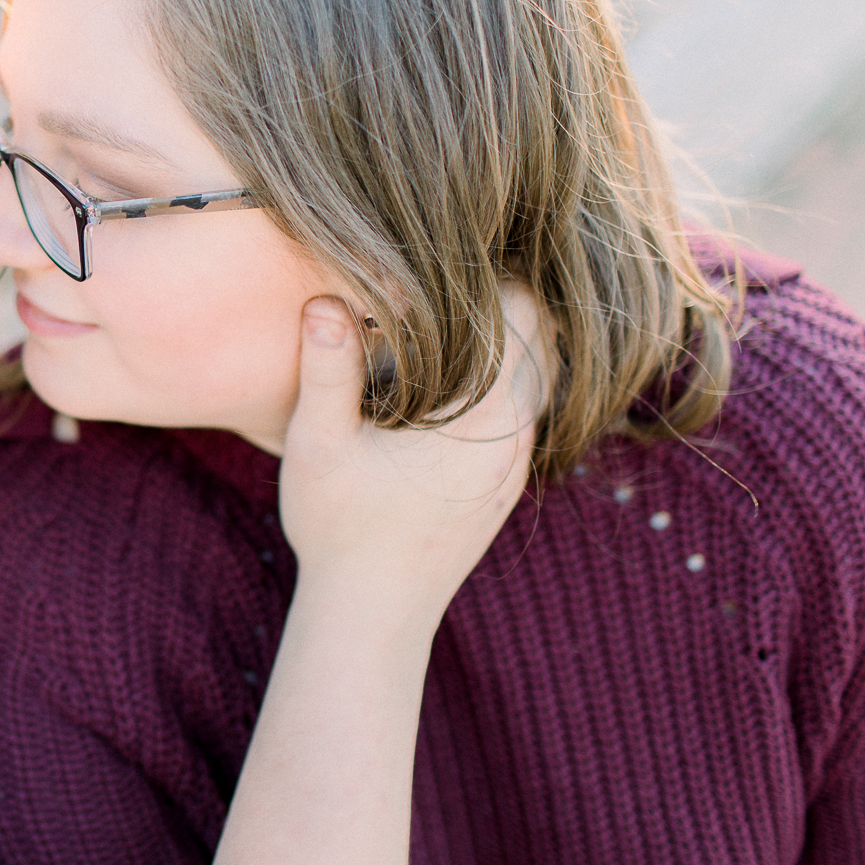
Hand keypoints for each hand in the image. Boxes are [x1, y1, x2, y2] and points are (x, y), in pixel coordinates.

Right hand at [278, 286, 549, 634]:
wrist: (372, 615)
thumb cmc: (340, 530)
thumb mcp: (321, 445)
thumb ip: (327, 370)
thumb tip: (323, 300)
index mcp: (484, 420)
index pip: (524, 316)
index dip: (493, 274)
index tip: (450, 249)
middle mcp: (516, 439)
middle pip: (544, 339)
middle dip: (505, 299)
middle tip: (450, 267)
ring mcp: (516, 465)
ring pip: (541, 376)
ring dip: (508, 340)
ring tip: (455, 311)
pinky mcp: (505, 484)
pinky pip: (524, 410)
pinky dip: (503, 378)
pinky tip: (454, 373)